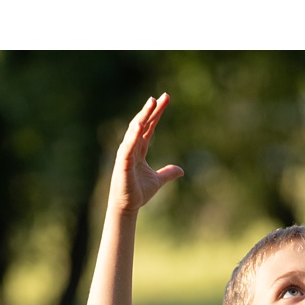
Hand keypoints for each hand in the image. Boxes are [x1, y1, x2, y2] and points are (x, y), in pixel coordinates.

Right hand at [108, 94, 184, 217]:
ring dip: (142, 116)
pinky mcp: (122, 162)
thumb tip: (181, 170)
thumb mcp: (158, 180)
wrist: (127, 208)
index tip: (165, 100)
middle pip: (142, 124)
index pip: (149, 127)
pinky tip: (140, 124)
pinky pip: (128, 146)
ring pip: (134, 130)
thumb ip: (168, 173)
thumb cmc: (138, 193)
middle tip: (163, 96)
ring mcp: (125, 154)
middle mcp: (131, 148)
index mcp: (139, 150)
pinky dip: (133, 135)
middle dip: (152, 110)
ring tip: (151, 102)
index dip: (156, 114)